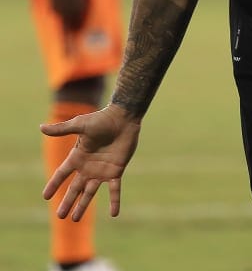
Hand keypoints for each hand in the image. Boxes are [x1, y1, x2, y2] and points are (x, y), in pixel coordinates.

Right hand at [41, 104, 140, 220]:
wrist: (124, 118)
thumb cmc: (102, 119)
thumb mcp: (80, 125)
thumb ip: (62, 129)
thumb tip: (41, 127)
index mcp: (78, 157)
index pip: (62, 174)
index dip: (54, 184)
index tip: (45, 197)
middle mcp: (88, 167)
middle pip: (74, 188)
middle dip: (67, 202)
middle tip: (60, 216)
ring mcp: (102, 171)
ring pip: (90, 192)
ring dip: (83, 206)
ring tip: (75, 219)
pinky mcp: (116, 171)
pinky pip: (114, 190)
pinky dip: (114, 201)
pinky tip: (114, 214)